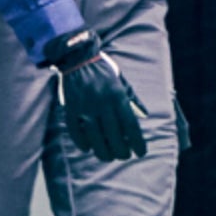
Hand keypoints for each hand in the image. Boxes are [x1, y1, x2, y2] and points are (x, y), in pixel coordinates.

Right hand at [44, 33, 149, 163]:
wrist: (78, 59)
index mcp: (118, 96)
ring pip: (95, 137)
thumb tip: (144, 114)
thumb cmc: (104, 71)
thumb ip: (133, 99)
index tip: (140, 152)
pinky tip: (88, 148)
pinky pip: (76, 131)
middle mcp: (103, 104)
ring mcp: (85, 107)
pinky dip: (82, 142)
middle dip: (121, 150)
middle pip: (114, 135)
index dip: (137, 142)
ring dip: (102, 151)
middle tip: (124, 156)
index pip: (130, 125)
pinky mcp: (71, 109)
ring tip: (108, 157)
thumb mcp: (122, 82)